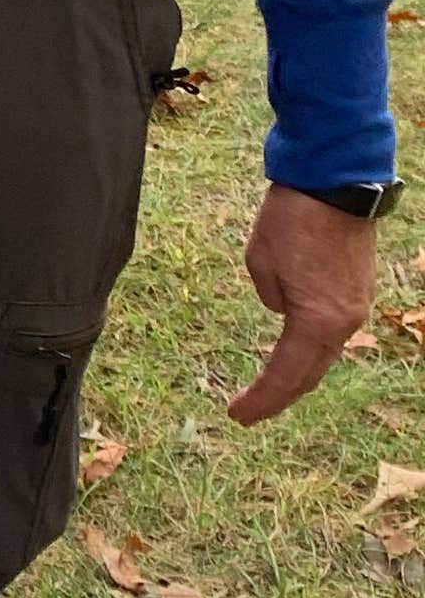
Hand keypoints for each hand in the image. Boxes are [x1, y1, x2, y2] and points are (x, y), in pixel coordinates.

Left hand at [227, 186, 376, 424]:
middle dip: (280, 395)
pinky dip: (312, 347)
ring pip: (324, 352)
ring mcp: (356, 305)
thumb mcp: (261, 262)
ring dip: (298, 372)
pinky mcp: (358, 289)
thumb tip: (283, 310)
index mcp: (318, 321)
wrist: (334, 181)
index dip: (262, 400)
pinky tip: (296, 351)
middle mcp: (345, 321)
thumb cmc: (293, 218)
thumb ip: (271, 298)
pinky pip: (333, 330)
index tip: (238, 416)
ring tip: (271, 389)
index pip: (286, 374)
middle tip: (250, 411)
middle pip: (310, 372)